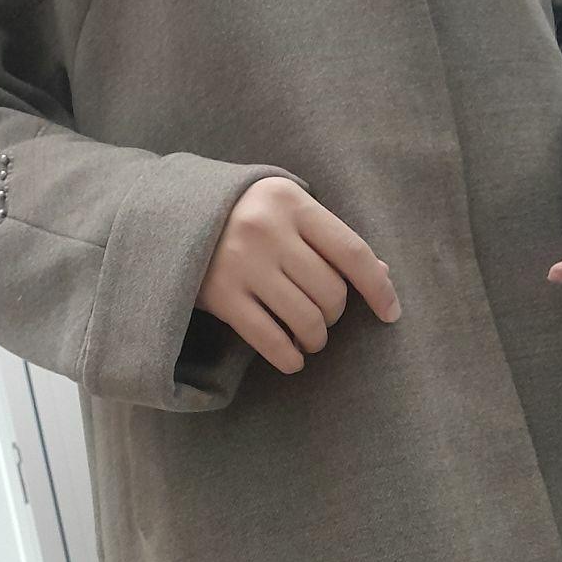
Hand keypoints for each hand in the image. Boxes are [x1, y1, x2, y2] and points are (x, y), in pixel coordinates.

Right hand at [195, 175, 401, 375]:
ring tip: (310, 338)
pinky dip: (289, 356)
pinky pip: (269, 339)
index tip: (391, 313)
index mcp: (292, 203)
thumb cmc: (245, 215)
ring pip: (304, 319)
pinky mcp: (220, 295)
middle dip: (335, 316)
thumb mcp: (287, 211)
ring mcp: (241, 263)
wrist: (171, 215)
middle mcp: (268, 230)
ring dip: (315, 339)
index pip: (352, 253)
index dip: (378, 288)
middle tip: (324, 317)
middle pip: (330, 292)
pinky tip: (293, 359)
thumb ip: (330, 238)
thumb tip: (382, 274)